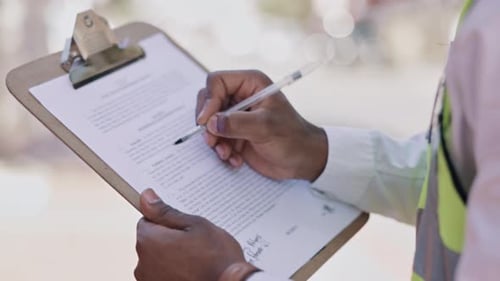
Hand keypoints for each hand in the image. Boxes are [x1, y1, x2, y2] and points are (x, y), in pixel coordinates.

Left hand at [135, 189, 256, 280]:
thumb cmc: (216, 259)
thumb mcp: (196, 225)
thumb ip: (166, 212)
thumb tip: (146, 197)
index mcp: (149, 241)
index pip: (147, 221)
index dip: (167, 222)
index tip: (184, 227)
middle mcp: (142, 264)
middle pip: (151, 242)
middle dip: (169, 239)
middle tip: (194, 243)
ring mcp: (149, 280)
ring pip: (157, 260)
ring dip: (171, 257)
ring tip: (196, 260)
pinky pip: (163, 274)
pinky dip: (174, 272)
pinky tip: (192, 271)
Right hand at [196, 70, 327, 181]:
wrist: (303, 160)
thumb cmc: (292, 138)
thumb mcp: (265, 127)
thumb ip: (237, 123)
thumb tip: (211, 123)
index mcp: (251, 84)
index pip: (217, 82)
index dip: (209, 100)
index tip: (206, 121)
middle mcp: (241, 96)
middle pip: (208, 101)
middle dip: (207, 123)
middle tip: (212, 140)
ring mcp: (237, 116)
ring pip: (210, 122)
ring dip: (215, 140)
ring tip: (227, 154)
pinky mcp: (235, 133)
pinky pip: (217, 138)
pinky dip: (222, 150)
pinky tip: (235, 159)